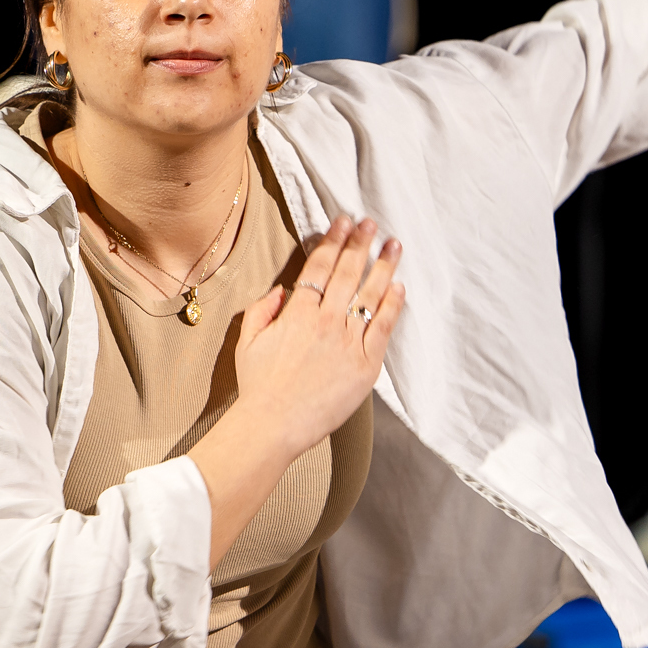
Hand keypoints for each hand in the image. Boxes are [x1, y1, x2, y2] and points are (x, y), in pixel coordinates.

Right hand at [188, 217, 405, 566]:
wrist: (273, 425)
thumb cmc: (258, 387)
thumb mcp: (248, 341)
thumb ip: (263, 309)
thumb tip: (283, 291)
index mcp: (297, 313)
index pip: (320, 266)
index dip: (334, 240)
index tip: (344, 222)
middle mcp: (326, 322)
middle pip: (348, 273)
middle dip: (361, 243)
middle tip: (372, 224)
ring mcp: (348, 343)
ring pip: (371, 295)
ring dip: (384, 266)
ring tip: (394, 245)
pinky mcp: (366, 366)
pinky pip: (384, 328)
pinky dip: (394, 305)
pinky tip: (399, 287)